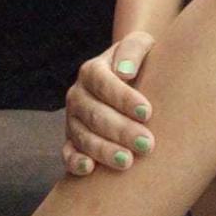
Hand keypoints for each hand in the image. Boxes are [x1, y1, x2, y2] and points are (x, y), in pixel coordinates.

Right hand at [62, 29, 156, 174]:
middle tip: (147, 144)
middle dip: (121, 130)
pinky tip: (90, 169)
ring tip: (128, 161)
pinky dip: (75, 162)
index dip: (123, 98)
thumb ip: (133, 49)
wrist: (130, 80)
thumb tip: (126, 71)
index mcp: (92, 70)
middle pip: (95, 114)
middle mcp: (78, 95)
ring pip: (83, 137)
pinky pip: (68, 153)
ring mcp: (73, 120)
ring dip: (104, 150)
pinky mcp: (71, 141)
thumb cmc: (140, 63)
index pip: (103, 83)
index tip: (146, 112)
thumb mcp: (140, 46)